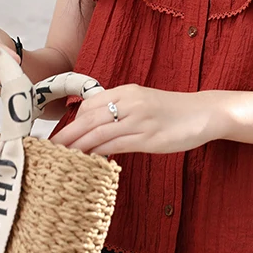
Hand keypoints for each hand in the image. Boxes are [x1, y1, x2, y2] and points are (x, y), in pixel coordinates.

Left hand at [48, 83, 227, 156]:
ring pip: (99, 133)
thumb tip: (97, 127)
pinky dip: (100, 153)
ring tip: (61, 158)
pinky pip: (117, 145)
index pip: (90, 105)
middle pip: (89, 119)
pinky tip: (89, 161)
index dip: (72, 122)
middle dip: (66, 136)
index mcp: (127, 91)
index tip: (60, 137)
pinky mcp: (150, 138)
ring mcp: (140, 120)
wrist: (204, 112)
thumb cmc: (173, 110)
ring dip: (78, 147)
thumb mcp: (144, 102)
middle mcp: (131, 102)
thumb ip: (121, 109)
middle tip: (48, 150)